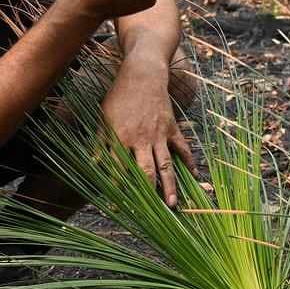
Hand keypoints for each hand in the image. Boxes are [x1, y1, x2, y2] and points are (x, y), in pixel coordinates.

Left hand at [100, 59, 195, 206]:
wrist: (143, 74)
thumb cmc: (119, 96)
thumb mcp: (104, 118)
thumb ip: (101, 143)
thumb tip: (95, 165)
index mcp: (121, 137)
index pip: (119, 169)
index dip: (118, 189)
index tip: (118, 207)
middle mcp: (141, 139)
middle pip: (146, 171)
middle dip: (148, 194)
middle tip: (151, 213)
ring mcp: (160, 135)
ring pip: (166, 165)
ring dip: (170, 186)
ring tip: (173, 205)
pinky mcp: (172, 128)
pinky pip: (182, 148)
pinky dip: (189, 162)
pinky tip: (194, 176)